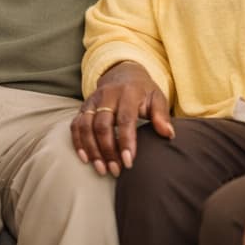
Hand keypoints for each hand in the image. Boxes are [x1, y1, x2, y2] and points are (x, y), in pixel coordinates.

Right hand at [71, 61, 171, 176]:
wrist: (123, 73)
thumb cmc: (143, 91)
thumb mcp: (157, 98)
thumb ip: (162, 115)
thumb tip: (168, 134)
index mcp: (128, 93)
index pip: (125, 119)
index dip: (126, 141)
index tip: (129, 162)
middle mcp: (107, 96)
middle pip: (102, 125)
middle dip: (108, 150)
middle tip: (116, 170)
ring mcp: (92, 101)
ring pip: (86, 126)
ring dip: (92, 150)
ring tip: (102, 169)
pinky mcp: (83, 107)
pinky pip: (75, 125)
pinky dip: (78, 142)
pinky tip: (85, 159)